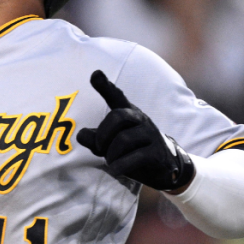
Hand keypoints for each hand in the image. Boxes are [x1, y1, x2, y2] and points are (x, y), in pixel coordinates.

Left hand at [76, 70, 194, 191]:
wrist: (163, 167)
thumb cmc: (131, 151)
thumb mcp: (109, 145)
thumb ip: (94, 139)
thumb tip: (81, 135)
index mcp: (128, 113)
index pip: (116, 97)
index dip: (105, 86)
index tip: (95, 74)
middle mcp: (140, 119)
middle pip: (117, 116)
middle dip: (102, 135)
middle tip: (99, 149)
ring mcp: (150, 134)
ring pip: (123, 139)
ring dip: (110, 154)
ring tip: (111, 161)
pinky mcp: (157, 152)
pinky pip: (135, 157)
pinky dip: (120, 165)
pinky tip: (115, 170)